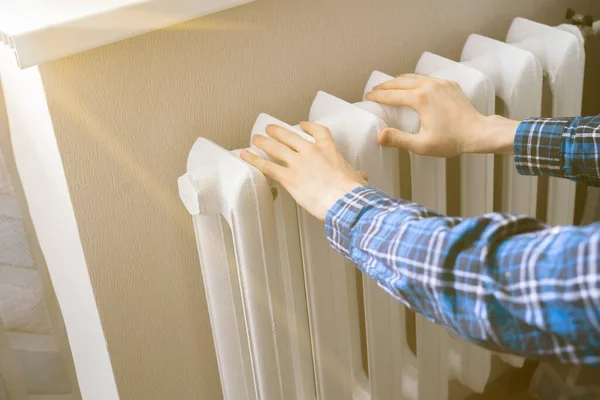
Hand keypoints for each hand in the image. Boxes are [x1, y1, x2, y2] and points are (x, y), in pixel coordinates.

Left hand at [240, 122, 367, 220]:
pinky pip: (267, 166)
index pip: (318, 131)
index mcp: (329, 150)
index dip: (308, 126)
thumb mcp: (357, 179)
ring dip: (263, 142)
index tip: (302, 125)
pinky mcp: (288, 178)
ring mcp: (298, 164)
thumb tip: (361, 177)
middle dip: (278, 131)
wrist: (343, 201)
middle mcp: (310, 152)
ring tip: (255, 138)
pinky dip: (254, 160)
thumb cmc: (352, 192)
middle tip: (270, 128)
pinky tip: (245, 155)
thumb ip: (356, 175)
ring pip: (276, 148)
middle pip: (290, 136)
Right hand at [365, 73, 518, 155]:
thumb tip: (379, 135)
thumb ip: (398, 139)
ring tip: (389, 84)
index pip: (392, 95)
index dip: (378, 96)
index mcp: (420, 99)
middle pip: (400, 82)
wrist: (479, 132)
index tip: (368, 96)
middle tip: (375, 89)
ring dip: (399, 80)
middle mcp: (429, 86)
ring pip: (414, 77)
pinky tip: (412, 84)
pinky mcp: (449, 84)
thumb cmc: (452, 141)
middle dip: (386, 85)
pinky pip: (427, 78)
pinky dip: (415, 79)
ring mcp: (441, 83)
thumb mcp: (421, 145)